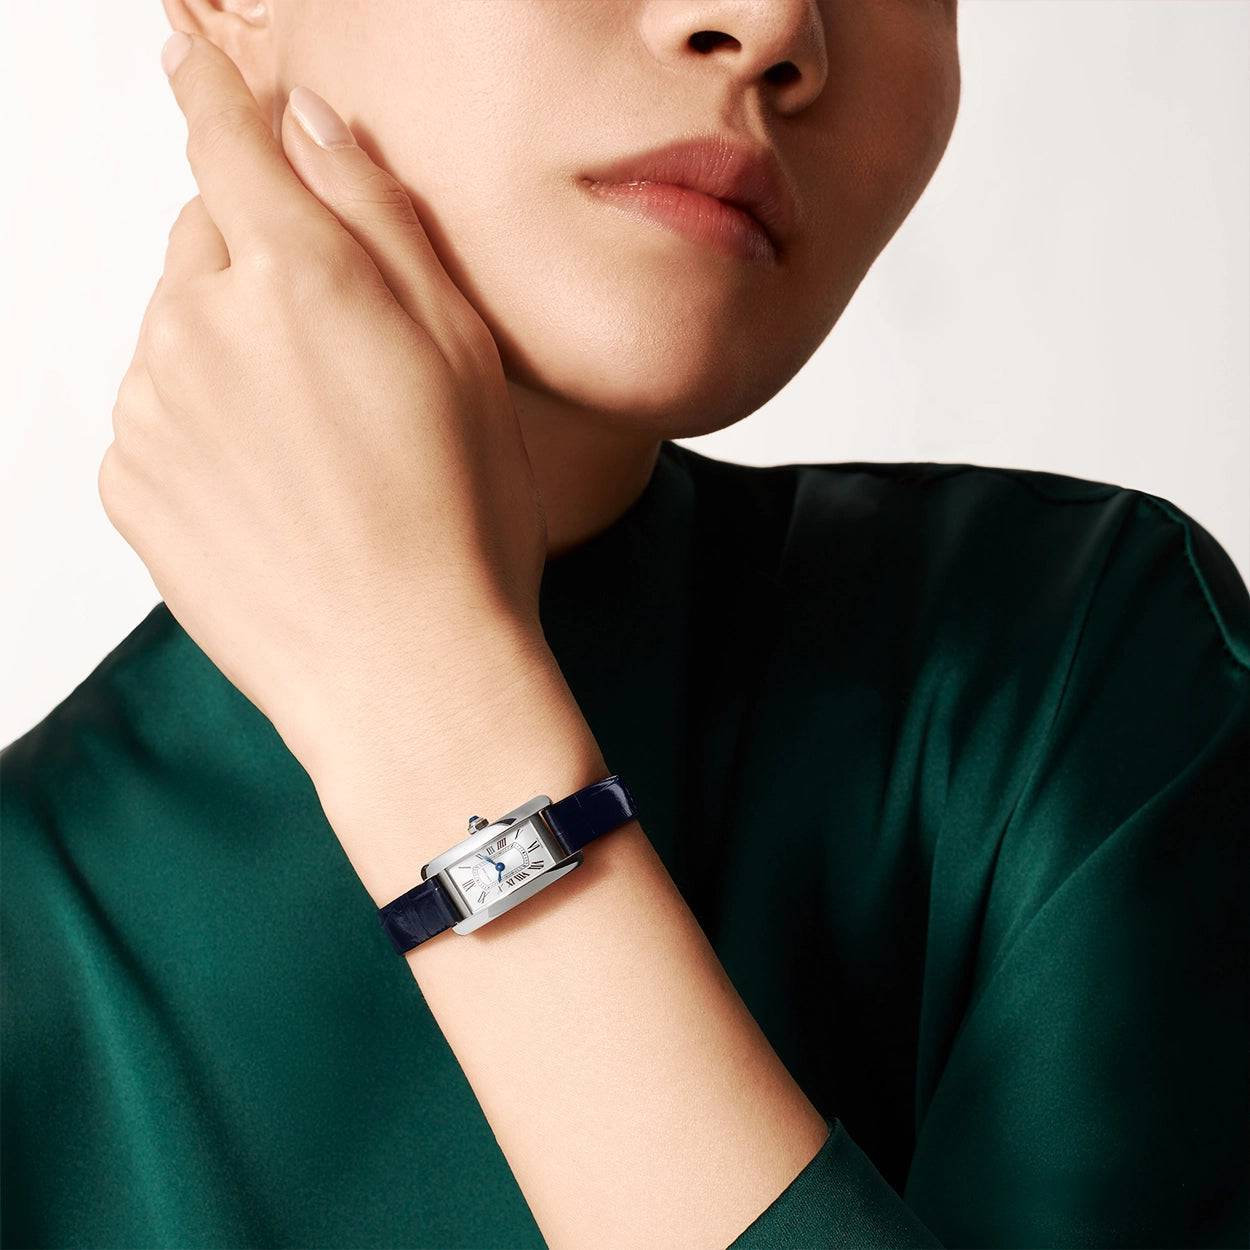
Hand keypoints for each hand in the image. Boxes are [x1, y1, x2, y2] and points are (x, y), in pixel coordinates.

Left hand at [99, 34, 549, 770]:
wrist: (406, 674)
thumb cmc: (463, 522)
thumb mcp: (465, 351)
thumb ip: (382, 217)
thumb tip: (312, 123)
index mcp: (298, 277)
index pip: (229, 140)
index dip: (211, 88)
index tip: (180, 45)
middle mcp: (200, 324)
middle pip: (206, 241)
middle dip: (261, 268)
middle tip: (346, 364)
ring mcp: (151, 407)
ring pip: (177, 330)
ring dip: (232, 355)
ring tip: (319, 451)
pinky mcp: (126, 481)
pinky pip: (156, 414)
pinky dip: (201, 429)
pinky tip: (275, 493)